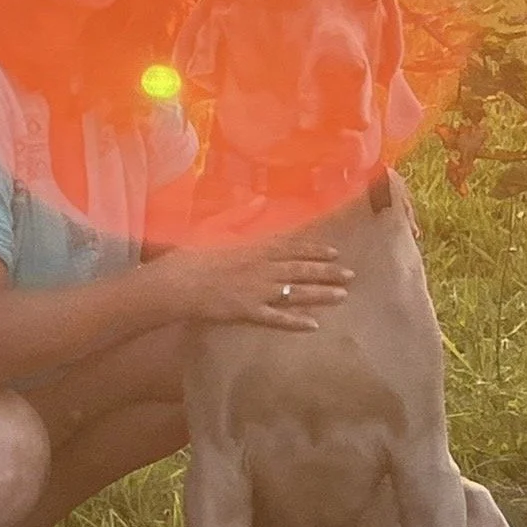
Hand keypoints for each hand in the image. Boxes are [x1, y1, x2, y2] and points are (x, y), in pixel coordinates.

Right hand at [155, 216, 354, 330]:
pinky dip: (295, 322)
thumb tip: (260, 201)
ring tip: (343, 297)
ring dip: (320, 295)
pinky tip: (314, 325)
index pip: (292, 248)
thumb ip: (241, 215)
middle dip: (327, 272)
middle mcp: (262, 268)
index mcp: (255, 247)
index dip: (315, 250)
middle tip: (351, 275)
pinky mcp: (247, 312)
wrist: (174, 283)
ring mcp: (256, 291)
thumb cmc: (191, 254)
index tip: (335, 252)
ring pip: (295, 293)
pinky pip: (276, 319)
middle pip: (301, 270)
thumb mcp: (215, 226)